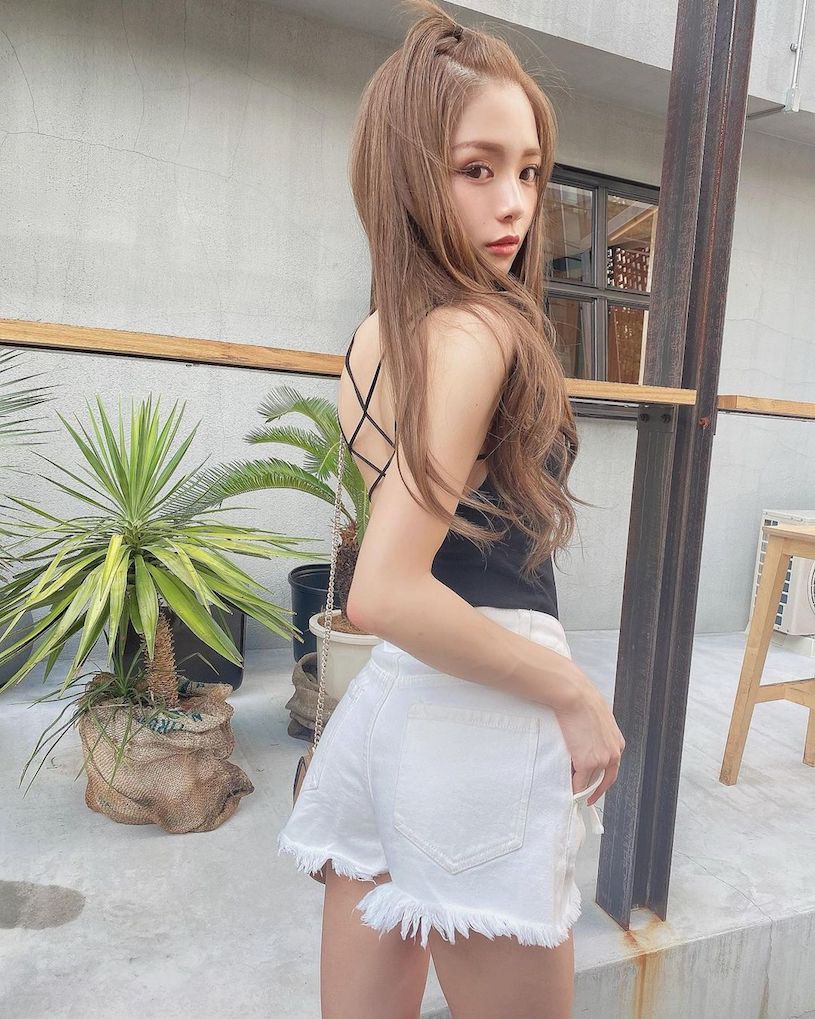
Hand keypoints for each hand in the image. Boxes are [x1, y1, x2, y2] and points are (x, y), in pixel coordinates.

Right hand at [554, 667, 624, 806]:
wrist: (574, 696)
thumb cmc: (581, 700)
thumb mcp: (597, 718)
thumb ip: (596, 732)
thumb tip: (585, 737)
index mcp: (617, 743)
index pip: (612, 768)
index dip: (603, 779)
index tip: (595, 786)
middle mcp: (613, 754)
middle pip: (604, 779)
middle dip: (595, 790)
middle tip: (586, 799)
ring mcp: (601, 760)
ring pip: (591, 782)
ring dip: (582, 790)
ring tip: (573, 795)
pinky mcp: (588, 763)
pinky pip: (579, 783)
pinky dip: (573, 789)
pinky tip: (568, 791)